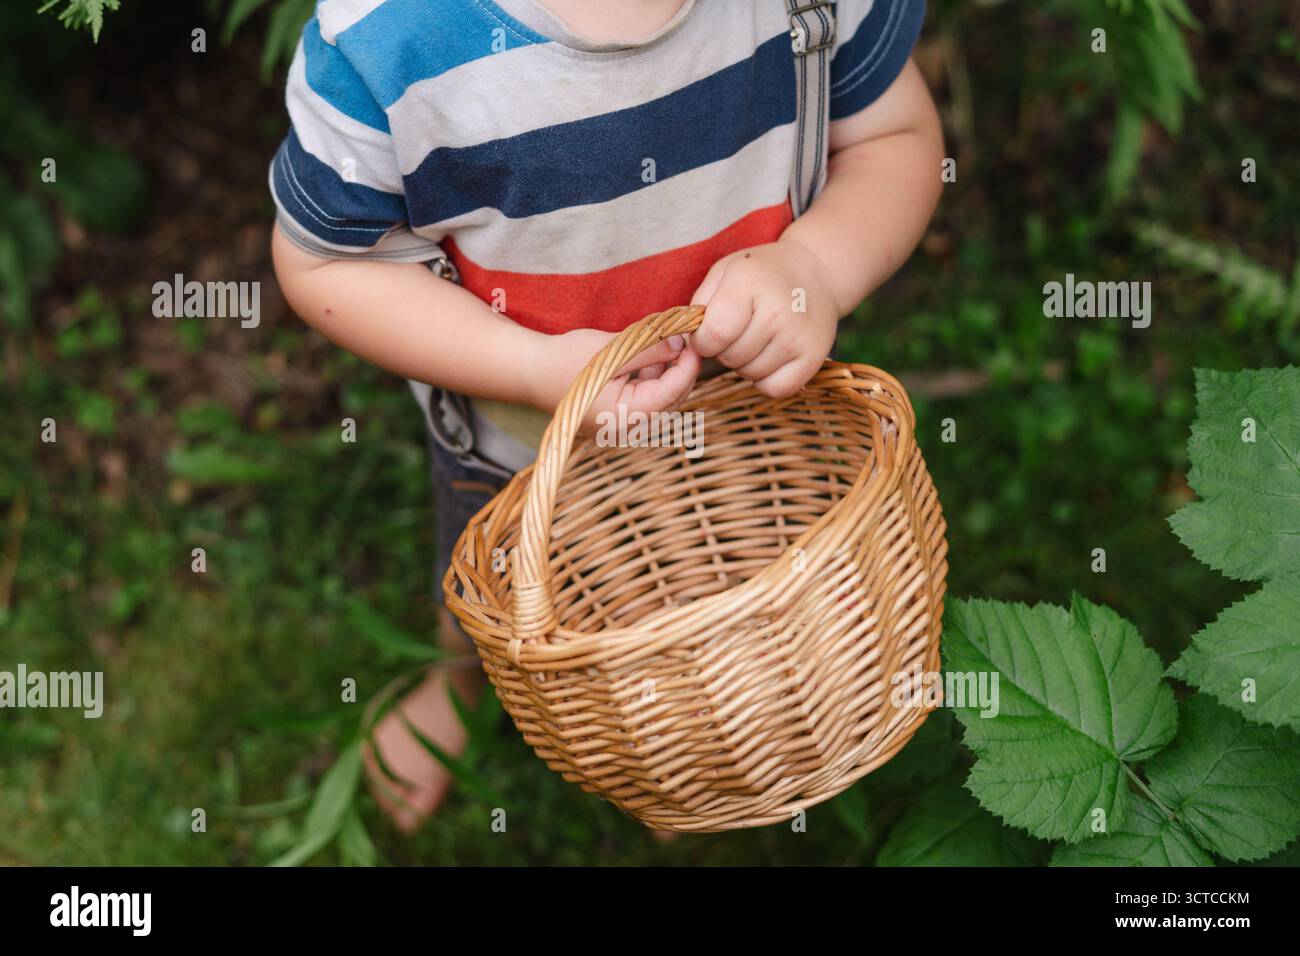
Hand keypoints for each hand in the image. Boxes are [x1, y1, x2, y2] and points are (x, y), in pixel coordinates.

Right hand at [526, 327, 700, 435]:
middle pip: (672, 400)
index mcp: (626, 415)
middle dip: (682, 370)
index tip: (696, 339)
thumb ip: (650, 348)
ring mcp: (621, 431)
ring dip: (668, 375)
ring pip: (662, 403)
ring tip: (665, 345)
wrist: (529, 373)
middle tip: (686, 339)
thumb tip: (683, 343)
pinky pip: (646, 405)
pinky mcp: (617, 424)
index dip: (689, 364)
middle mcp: (627, 431)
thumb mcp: (613, 348)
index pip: (673, 390)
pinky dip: (652, 383)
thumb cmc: (565, 359)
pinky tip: (647, 360)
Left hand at [689, 239, 839, 397]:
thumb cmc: (760, 274)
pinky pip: (774, 389)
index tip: (708, 331)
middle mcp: (777, 312)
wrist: (814, 272)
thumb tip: (683, 343)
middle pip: (730, 357)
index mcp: (749, 284)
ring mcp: (798, 337)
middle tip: (738, 330)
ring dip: (745, 364)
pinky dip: (766, 380)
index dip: (702, 340)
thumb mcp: (724, 272)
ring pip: (750, 375)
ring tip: (757, 338)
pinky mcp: (813, 357)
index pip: (713, 335)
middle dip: (724, 350)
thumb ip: (699, 305)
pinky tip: (769, 357)